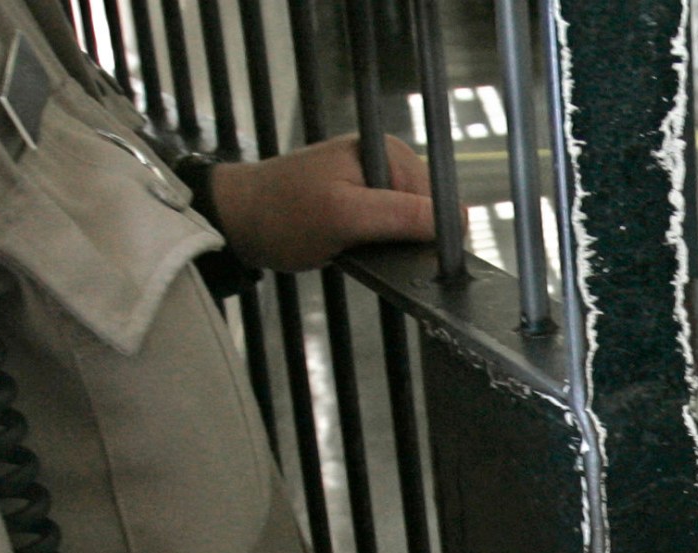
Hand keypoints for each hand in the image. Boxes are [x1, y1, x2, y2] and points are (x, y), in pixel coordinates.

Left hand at [208, 134, 432, 271]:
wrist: (237, 221)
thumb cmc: (282, 215)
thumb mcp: (345, 217)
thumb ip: (402, 216)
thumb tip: (460, 220)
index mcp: (389, 152)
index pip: (439, 199)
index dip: (429, 233)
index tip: (403, 254)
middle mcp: (387, 162)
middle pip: (425, 215)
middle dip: (405, 241)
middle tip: (367, 250)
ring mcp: (374, 182)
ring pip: (407, 228)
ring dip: (390, 247)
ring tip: (355, 250)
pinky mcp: (362, 203)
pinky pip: (388, 231)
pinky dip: (377, 247)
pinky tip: (353, 251)